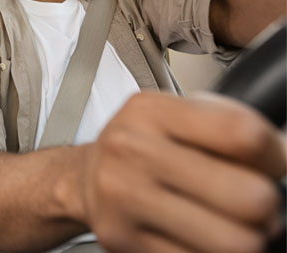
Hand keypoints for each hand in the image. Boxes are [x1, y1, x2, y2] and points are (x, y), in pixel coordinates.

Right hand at [80, 93, 285, 251]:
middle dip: (265, 207)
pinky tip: (197, 237)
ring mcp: (125, 197)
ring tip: (228, 225)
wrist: (85, 178)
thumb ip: (227, 132)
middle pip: (248, 196)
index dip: (275, 156)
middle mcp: (132, 151)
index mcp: (150, 112)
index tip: (269, 164)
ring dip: (244, 239)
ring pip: (233, 242)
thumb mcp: (176, 117)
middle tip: (252, 204)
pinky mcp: (121, 239)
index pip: (244, 134)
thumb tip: (284, 165)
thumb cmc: (140, 148)